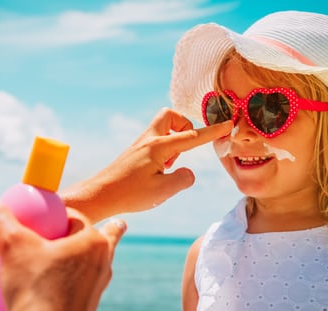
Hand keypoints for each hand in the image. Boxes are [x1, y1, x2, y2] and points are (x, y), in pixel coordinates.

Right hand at [0, 198, 125, 310]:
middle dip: (87, 230)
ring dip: (87, 253)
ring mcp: (98, 283)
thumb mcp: (13, 248)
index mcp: (93, 241)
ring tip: (90, 248)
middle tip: (73, 230)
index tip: (41, 220)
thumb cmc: (37, 291)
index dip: (56, 215)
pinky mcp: (89, 302)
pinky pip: (87, 281)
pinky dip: (79, 276)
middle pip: (93, 236)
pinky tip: (69, 281)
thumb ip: (0, 222)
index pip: (74, 217)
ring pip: (94, 259)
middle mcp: (102, 261)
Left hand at [61, 107, 232, 221]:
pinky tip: (158, 170)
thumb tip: (189, 172)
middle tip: (184, 149)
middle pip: (170, 115)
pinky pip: (155, 140)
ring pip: (163, 127)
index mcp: (158, 146)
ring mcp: (140, 144)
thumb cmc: (130, 193)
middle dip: (184, 126)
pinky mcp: (135, 151)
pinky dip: (164, 149)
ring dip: (174, 140)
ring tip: (168, 166)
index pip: (192, 136)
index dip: (213, 131)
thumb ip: (183, 179)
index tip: (228, 124)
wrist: (100, 194)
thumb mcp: (163, 191)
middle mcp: (149, 140)